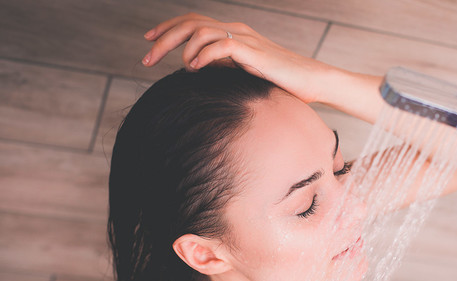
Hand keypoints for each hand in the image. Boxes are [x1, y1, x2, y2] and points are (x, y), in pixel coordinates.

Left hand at [142, 13, 332, 103]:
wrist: (312, 82)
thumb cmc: (280, 82)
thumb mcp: (244, 73)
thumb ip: (223, 68)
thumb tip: (196, 73)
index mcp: (232, 33)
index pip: (193, 22)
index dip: (167, 29)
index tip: (147, 41)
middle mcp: (235, 30)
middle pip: (190, 23)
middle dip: (163, 38)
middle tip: (145, 58)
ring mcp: (244, 39)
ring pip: (200, 31)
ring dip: (179, 47)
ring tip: (171, 66)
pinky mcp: (252, 52)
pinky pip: (220, 45)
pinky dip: (202, 55)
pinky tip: (194, 69)